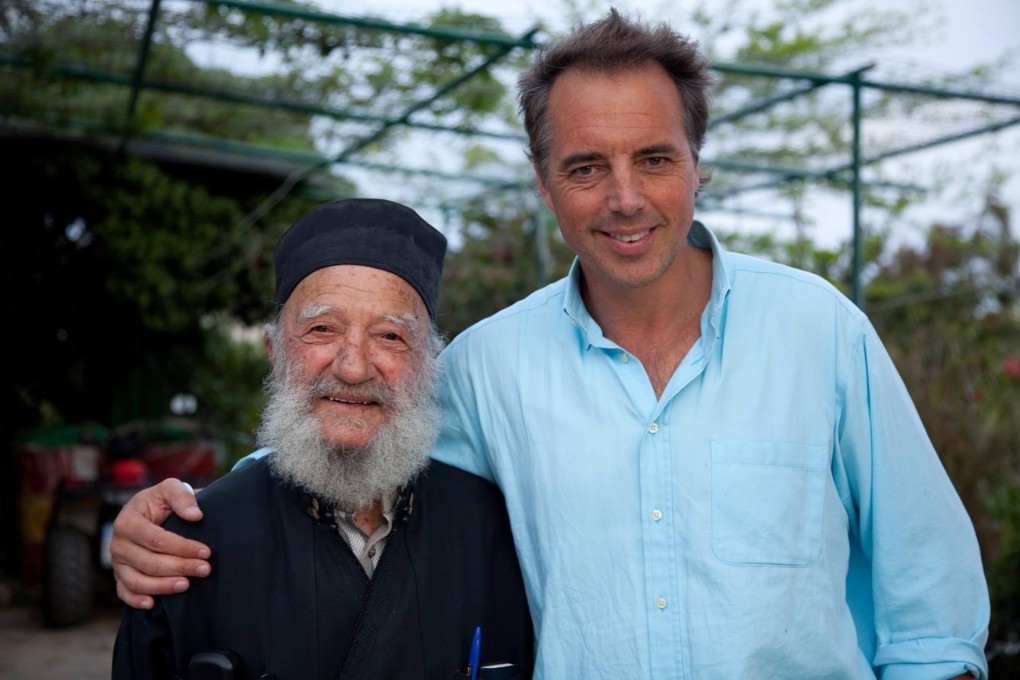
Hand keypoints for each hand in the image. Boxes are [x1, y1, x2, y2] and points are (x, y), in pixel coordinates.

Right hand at [110, 478, 211, 608]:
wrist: (149, 512)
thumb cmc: (161, 501)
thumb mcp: (171, 488)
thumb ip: (182, 496)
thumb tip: (195, 516)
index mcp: (128, 520)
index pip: (156, 539)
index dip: (182, 547)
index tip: (206, 551)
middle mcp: (118, 543)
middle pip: (149, 562)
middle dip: (179, 567)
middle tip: (205, 569)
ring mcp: (117, 562)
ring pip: (137, 580)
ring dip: (163, 586)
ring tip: (187, 585)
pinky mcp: (119, 575)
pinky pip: (124, 592)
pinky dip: (136, 600)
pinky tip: (153, 604)